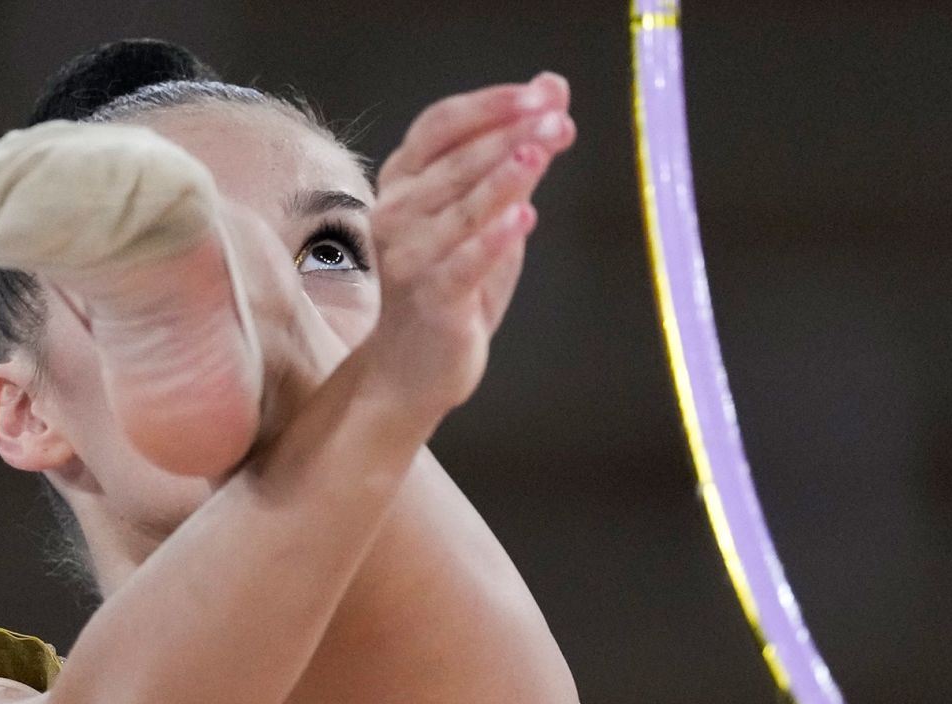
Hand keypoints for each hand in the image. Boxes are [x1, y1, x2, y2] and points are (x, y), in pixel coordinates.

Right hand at [357, 73, 576, 423]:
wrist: (411, 367)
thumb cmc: (448, 283)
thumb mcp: (487, 211)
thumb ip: (517, 153)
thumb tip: (554, 88)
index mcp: (403, 181)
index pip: (442, 125)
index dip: (491, 105)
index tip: (542, 93)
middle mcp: (396, 212)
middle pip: (456, 162)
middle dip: (510, 136)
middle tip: (555, 120)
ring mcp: (408, 257)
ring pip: (461, 209)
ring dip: (504, 179)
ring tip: (539, 152)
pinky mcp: (431, 299)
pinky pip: (464, 264)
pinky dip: (493, 240)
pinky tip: (524, 218)